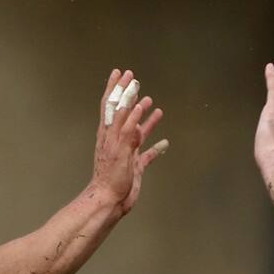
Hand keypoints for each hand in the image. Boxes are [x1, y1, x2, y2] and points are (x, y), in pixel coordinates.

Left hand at [92, 69, 167, 213]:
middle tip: (135, 81)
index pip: (113, 104)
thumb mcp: (119, 149)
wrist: (110, 200)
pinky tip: (164, 143)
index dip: (117, 88)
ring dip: (145, 117)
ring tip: (153, 105)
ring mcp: (127, 151)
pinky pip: (148, 153)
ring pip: (138, 130)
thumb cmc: (111, 177)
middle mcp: (118, 139)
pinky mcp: (135, 165)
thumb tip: (135, 106)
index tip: (122, 73)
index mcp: (110, 133)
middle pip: (124, 112)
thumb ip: (127, 128)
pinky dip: (156, 147)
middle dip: (129, 96)